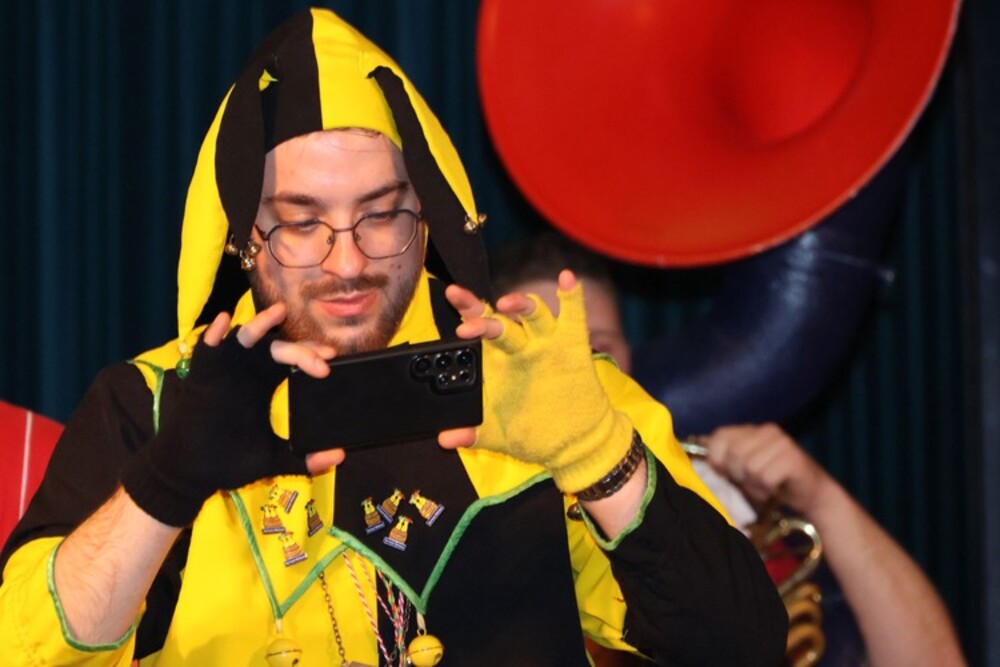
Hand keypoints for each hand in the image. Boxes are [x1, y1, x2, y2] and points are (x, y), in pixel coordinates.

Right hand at [121, 304, 341, 525]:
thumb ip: (305, 459)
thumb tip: (340, 456)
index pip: (293, 360)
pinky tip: (224, 322)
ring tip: (279, 313)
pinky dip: (214, 334)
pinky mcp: (200, 376)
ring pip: (244, 338)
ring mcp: (224, 370)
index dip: (311, 356)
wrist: (189, 475)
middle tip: (322, 357)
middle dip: (300, 348)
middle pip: (276, 348)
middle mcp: (247, 371)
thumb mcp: (273, 458)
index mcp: (265, 383)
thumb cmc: (228, 462)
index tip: (331, 361)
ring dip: (260, 324)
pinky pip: (205, 349)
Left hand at [439, 270, 633, 493]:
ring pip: (534, 314)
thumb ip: (472, 432)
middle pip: (501, 320)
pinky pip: (574, 317)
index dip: (467, 308)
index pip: (479, 325)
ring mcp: (547, 345)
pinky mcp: (573, 348)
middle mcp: (522, 346)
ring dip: (521, 305)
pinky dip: (572, 296)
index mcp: (499, 360)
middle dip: (484, 316)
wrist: (573, 445)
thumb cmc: (534, 432)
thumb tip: (444, 439)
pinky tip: (567, 279)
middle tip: (469, 323)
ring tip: (508, 303)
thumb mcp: (497, 433)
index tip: (452, 295)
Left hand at [701, 423, 832, 517]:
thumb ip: (723, 464)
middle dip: (739, 476)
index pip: (720, 436)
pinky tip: (776, 489)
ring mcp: (781, 442)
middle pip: (733, 454)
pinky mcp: (793, 457)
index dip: (717, 459)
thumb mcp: (743, 472)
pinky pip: (765, 476)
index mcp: (750, 430)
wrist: (813, 496)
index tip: (725, 474)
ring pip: (749, 466)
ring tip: (766, 486)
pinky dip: (767, 489)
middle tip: (754, 482)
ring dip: (755, 485)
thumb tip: (698, 463)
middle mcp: (765, 430)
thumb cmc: (772, 485)